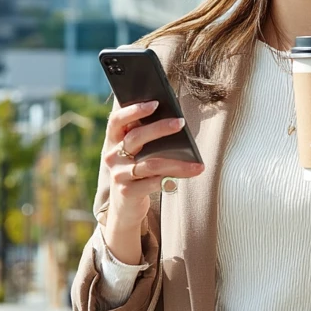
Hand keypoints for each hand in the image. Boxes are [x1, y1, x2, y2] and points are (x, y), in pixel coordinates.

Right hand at [101, 101, 203, 251]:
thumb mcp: (136, 152)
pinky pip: (153, 182)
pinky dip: (171, 178)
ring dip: (178, 163)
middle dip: (160, 128)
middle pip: (136, 137)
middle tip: (181, 122)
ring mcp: (118, 175)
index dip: (134, 110)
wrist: (125, 206)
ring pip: (151, 164)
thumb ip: (145, 136)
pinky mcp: (127, 192)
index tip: (155, 103)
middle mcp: (112, 156)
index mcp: (113, 140)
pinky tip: (187, 175)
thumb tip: (175, 120)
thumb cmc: (137, 169)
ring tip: (198, 164)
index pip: (117, 120)